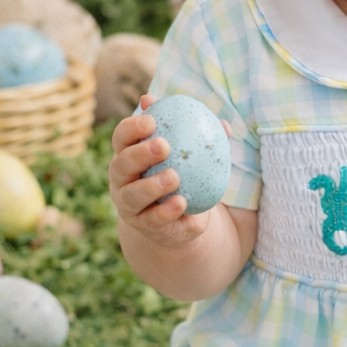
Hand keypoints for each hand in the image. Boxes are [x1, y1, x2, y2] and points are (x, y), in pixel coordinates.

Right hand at [109, 93, 229, 248]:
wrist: (181, 217)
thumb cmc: (184, 176)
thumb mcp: (193, 157)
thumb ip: (203, 139)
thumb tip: (225, 124)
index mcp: (129, 154)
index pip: (122, 136)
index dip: (132, 127)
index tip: (152, 121)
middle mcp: (122, 179)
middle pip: (122, 163)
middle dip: (140, 154)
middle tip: (164, 146)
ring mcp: (128, 204)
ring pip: (133, 194)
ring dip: (151, 185)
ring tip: (173, 177)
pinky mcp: (142, 225)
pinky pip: (152, 218)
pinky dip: (166, 211)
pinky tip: (182, 202)